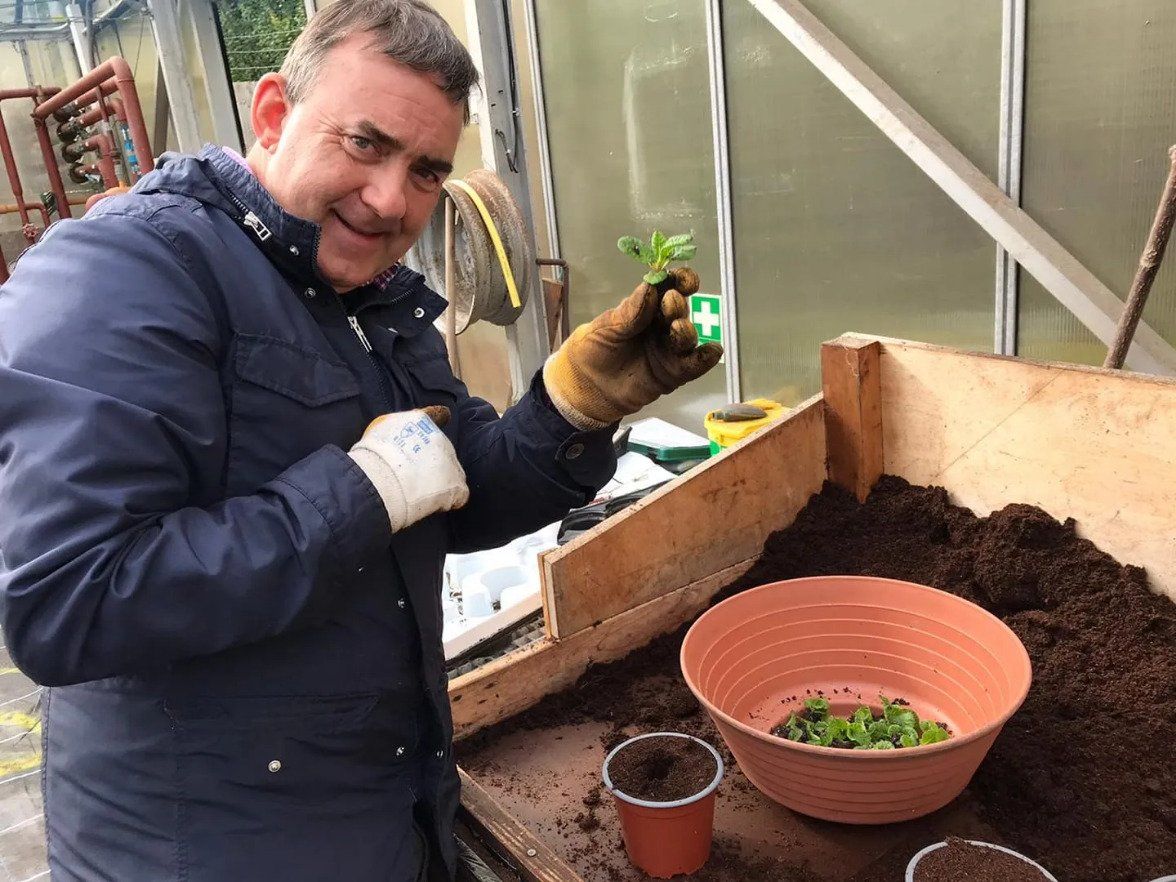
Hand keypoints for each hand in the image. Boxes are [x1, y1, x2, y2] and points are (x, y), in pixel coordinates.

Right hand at [347, 406, 468, 531]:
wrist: (382, 479)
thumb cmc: (372, 457)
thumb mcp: (379, 432)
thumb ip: (394, 432)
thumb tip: (397, 441)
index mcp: (420, 422)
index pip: (437, 414)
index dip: (440, 416)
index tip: (444, 416)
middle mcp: (439, 438)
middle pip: (442, 450)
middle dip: (432, 462)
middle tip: (413, 476)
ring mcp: (451, 462)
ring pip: (453, 473)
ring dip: (440, 483)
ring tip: (421, 494)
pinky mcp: (456, 485)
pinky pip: (458, 495)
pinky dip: (449, 501)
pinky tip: (433, 505)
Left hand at [543, 267, 723, 427]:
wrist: (585, 387)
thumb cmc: (593, 349)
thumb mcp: (605, 327)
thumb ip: (629, 312)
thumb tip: (651, 288)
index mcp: (646, 306)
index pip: (668, 287)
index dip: (679, 280)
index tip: (683, 280)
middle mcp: (662, 325)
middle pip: (679, 310)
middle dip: (677, 306)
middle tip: (670, 304)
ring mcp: (669, 349)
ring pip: (687, 337)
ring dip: (687, 331)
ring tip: (678, 329)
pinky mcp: (673, 373)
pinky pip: (694, 365)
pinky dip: (705, 358)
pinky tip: (711, 351)